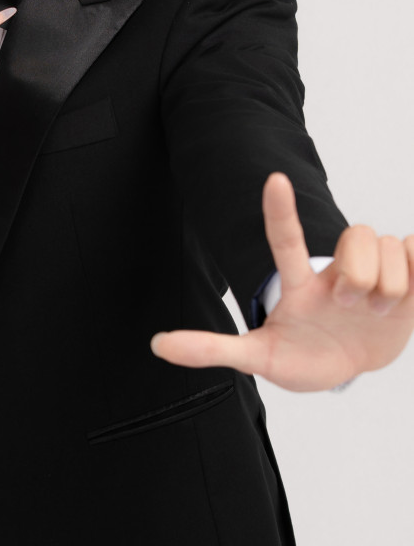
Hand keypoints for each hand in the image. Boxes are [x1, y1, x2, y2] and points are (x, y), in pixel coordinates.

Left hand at [151, 172, 413, 390]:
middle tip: (351, 306)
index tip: (273, 179)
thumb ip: (212, 348)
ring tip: (378, 310)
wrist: (346, 366)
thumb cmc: (298, 359)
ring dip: (391, 285)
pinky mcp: (406, 280)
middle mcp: (334, 269)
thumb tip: (157, 344)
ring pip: (391, 246)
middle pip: (357, 238)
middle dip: (360, 275)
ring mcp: (371, 271)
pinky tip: (407, 293)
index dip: (280, 212)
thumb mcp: (257, 358)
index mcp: (298, 284)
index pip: (287, 241)